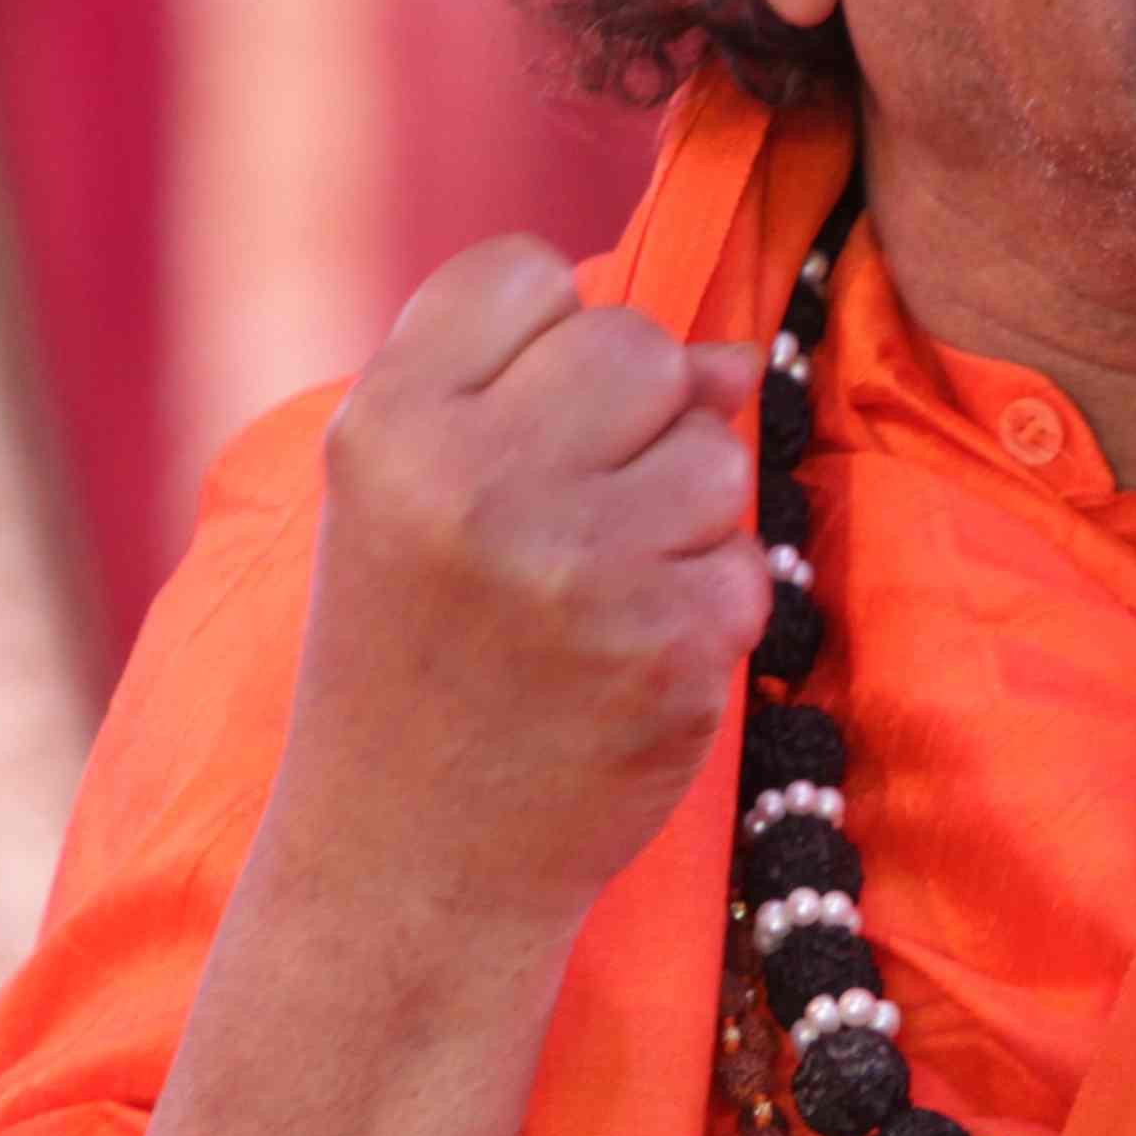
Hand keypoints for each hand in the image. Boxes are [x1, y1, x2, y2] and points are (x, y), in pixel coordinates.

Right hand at [275, 236, 768, 931]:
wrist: (409, 865)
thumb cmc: (413, 662)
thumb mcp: (406, 502)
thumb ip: (532, 391)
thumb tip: (728, 355)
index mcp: (389, 427)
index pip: (521, 271)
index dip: (542, 340)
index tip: (515, 427)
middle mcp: (478, 481)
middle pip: (636, 344)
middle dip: (632, 416)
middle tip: (571, 516)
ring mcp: (580, 566)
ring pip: (713, 448)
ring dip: (682, 512)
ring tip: (595, 591)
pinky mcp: (670, 643)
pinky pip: (746, 558)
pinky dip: (708, 604)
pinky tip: (630, 657)